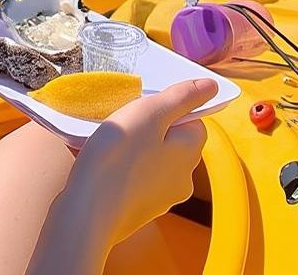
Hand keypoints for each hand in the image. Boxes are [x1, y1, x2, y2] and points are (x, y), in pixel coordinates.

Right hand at [67, 78, 215, 244]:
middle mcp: (183, 179)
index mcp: (191, 153)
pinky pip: (134, 179)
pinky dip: (121, 169)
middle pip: (172, 141)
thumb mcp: (150, 113)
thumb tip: (212, 86)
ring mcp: (161, 199)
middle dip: (149, 128)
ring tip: (106, 143)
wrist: (85, 212)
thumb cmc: (118, 156)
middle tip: (122, 122)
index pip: (193, 120)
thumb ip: (182, 97)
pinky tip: (100, 164)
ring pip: (151, 160)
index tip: (143, 107)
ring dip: (133, 148)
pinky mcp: (138, 211)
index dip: (169, 108)